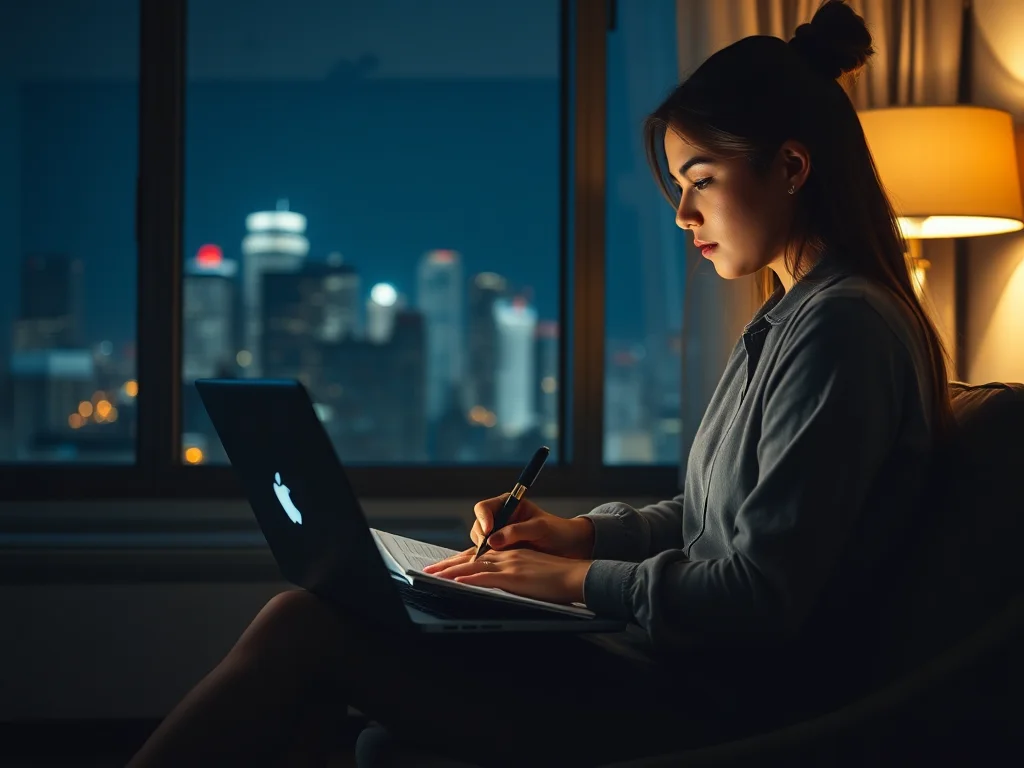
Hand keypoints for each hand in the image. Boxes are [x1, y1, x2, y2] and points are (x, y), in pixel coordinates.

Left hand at [423, 548, 592, 604]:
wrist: (578, 576)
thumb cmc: (560, 578)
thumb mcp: (532, 572)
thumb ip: (515, 575)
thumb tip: (500, 584)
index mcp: (511, 554)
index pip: (478, 556)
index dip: (458, 561)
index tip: (443, 566)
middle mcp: (507, 555)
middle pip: (470, 558)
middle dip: (447, 564)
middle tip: (428, 570)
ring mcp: (510, 565)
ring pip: (473, 566)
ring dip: (450, 571)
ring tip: (432, 576)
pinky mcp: (514, 577)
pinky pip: (486, 577)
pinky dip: (468, 579)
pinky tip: (456, 582)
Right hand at [468, 494, 595, 558]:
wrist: (569, 547)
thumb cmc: (557, 531)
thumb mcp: (540, 528)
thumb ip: (516, 531)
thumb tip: (492, 540)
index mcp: (508, 505)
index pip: (484, 508)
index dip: (483, 519)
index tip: (489, 531)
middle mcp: (500, 520)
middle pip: (478, 527)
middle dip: (481, 538)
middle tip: (490, 550)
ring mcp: (499, 537)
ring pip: (480, 543)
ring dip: (482, 552)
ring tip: (495, 559)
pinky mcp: (501, 553)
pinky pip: (486, 556)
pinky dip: (484, 562)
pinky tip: (485, 568)